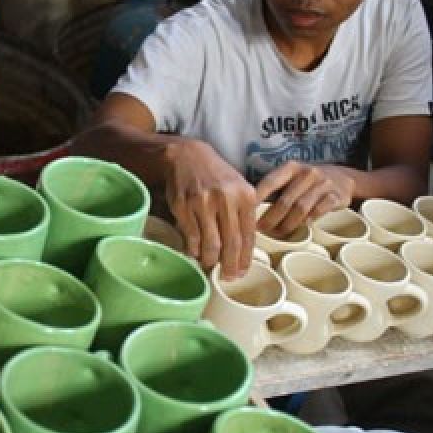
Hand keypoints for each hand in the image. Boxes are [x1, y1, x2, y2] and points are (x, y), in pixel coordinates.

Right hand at [162, 138, 256, 278]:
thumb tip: (245, 247)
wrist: (187, 156)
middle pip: (231, 243)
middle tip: (228, 277)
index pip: (248, 235)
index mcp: (245, 196)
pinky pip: (191, 236)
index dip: (245, 258)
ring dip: (210, 260)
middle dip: (230, 265)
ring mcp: (203, 203)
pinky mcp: (183, 206)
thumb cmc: (216, 175)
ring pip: (210, 243)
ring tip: (210, 264)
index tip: (243, 271)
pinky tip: (195, 252)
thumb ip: (245, 213)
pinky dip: (194, 248)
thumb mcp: (239, 187)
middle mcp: (226, 199)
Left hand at [254, 162, 355, 237]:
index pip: (271, 182)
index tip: (246, 211)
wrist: (342, 177)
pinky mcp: (336, 196)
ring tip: (277, 233)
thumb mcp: (291, 177)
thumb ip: (274, 189)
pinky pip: (320, 211)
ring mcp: (323, 184)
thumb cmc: (307, 181)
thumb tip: (247, 207)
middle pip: (285, 200)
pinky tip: (301, 227)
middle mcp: (307, 173)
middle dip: (270, 218)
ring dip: (287, 224)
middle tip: (260, 230)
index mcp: (291, 167)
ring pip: (301, 208)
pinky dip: (309, 220)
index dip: (258, 197)